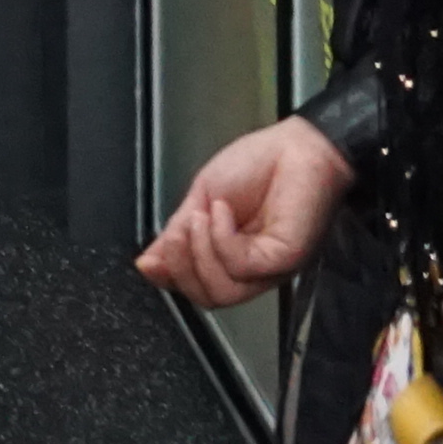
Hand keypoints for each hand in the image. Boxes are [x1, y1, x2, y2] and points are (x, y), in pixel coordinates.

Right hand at [135, 115, 351, 309]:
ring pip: (221, 291)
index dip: (170, 278)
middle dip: (181, 267)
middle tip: (177, 233)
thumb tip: (147, 263)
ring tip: (200, 217)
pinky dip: (220, 238)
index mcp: (231, 258)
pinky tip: (222, 211)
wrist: (294, 146)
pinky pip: (239, 266)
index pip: (196, 288)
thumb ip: (177, 233)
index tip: (150, 261)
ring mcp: (269, 267)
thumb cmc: (258, 166)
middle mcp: (252, 270)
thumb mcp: (201, 199)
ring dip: (199, 253)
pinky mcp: (284, 257)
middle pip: (206, 298)